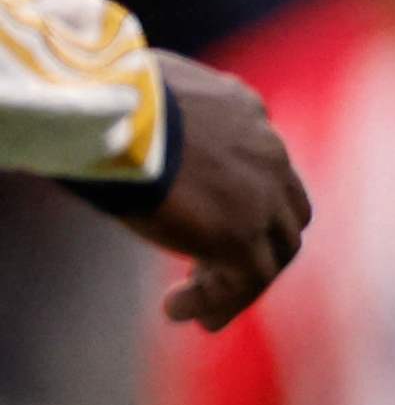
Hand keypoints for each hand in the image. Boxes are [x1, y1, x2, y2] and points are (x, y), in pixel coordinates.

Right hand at [122, 59, 307, 327]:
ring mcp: (262, 195)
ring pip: (274, 253)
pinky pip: (247, 281)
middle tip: (205, 268)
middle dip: (253, 243)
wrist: (109, 112)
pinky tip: (176, 311)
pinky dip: (218, 301)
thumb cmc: (101, 97)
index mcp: (244, 110)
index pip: (265, 162)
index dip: (245, 199)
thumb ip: (158, 113)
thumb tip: (119, 116)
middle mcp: (267, 151)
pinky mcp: (241, 234)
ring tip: (191, 307)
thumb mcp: (140, 93)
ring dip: (236, 283)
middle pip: (284, 212)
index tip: (206, 223)